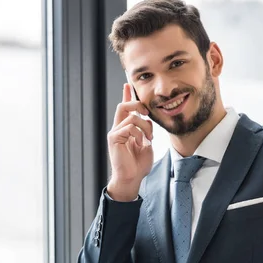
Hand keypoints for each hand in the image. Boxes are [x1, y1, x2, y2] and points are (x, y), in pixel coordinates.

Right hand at [107, 84, 153, 199]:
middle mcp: (118, 129)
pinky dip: (138, 134)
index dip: (126, 95)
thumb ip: (146, 131)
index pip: (124, 108)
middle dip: (137, 104)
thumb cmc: (138, 165)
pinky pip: (129, 127)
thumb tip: (146, 120)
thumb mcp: (146, 144)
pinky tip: (141, 143)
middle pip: (123, 105)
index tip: (127, 83)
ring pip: (131, 116)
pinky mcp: (114, 138)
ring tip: (149, 138)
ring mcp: (115, 133)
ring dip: (145, 126)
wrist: (132, 178)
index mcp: (125, 129)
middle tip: (147, 112)